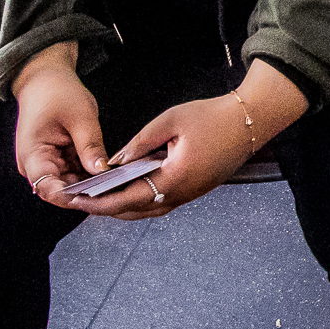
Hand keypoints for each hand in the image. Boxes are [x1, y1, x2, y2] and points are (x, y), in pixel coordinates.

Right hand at [12, 41, 104, 210]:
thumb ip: (90, 146)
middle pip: (62, 191)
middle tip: (118, 192)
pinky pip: (74, 175)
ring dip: (91, 185)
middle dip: (89, 193)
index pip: (50, 190)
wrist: (45, 79)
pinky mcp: (56, 161)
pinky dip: (90, 175)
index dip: (74, 197)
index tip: (100, 197)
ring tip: (118, 184)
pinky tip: (110, 175)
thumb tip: (102, 173)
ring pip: (70, 185)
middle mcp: (35, 165)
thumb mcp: (80, 116)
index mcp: (33, 155)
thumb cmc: (58, 92)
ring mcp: (46, 164)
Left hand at [73, 60, 309, 221]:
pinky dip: (140, 202)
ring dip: (123, 208)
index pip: (129, 199)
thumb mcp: (171, 121)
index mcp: (175, 178)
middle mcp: (183, 193)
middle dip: (106, 209)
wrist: (250, 122)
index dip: (101, 202)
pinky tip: (127, 192)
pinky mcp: (195, 190)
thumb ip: (140, 143)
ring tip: (98, 199)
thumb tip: (114, 162)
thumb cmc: (213, 117)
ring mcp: (191, 195)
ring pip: (149, 211)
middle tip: (81, 201)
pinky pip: (161, 203)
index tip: (79, 200)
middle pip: (136, 212)